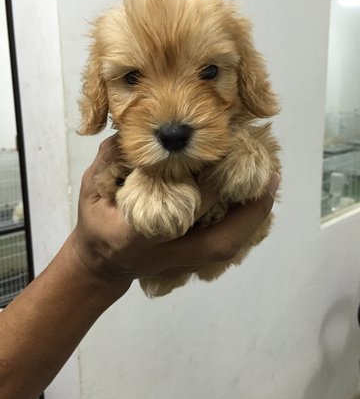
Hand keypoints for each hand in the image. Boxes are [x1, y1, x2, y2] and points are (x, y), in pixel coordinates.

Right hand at [70, 135, 279, 290]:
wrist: (104, 265)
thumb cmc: (97, 226)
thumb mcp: (91, 191)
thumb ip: (107, 161)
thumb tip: (132, 133)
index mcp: (141, 232)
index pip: (185, 204)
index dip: (212, 179)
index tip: (230, 151)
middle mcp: (171, 251)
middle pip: (223, 233)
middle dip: (249, 202)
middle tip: (270, 170)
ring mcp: (186, 261)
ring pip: (232, 242)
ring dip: (255, 214)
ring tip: (270, 181)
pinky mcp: (195, 261)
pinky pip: (230, 242)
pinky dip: (247, 222)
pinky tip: (258, 199)